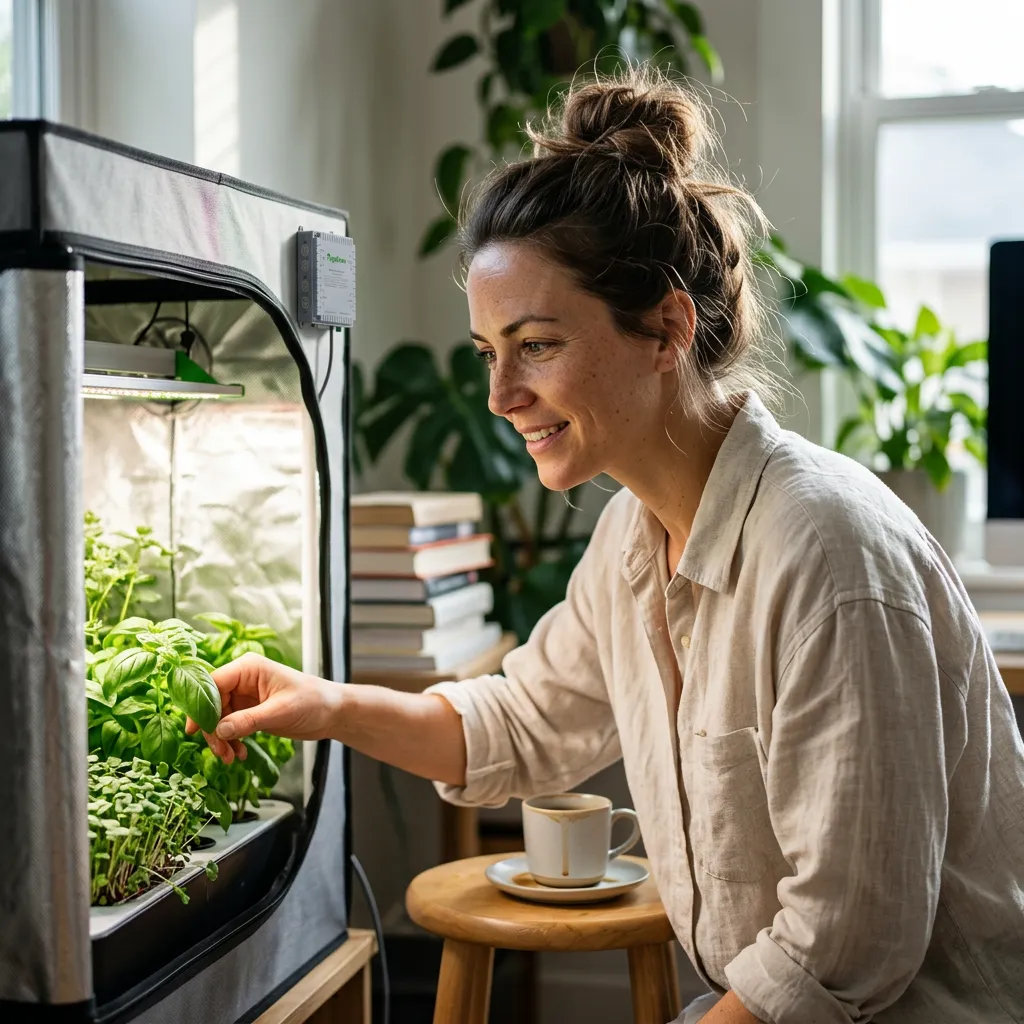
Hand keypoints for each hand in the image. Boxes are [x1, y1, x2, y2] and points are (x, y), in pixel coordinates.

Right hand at [185, 653, 342, 763]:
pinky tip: (239, 754)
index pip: (213, 683)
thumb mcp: (280, 711)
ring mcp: (245, 695)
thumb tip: (219, 730)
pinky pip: (230, 726)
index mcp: (248, 668)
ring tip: (231, 758)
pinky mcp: (249, 710)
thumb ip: (249, 720)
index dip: (201, 706)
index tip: (195, 730)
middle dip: (213, 729)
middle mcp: (243, 679)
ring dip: (221, 739)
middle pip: (212, 703)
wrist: (331, 712)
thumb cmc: (312, 702)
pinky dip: (231, 740)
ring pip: (219, 717)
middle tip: (220, 752)